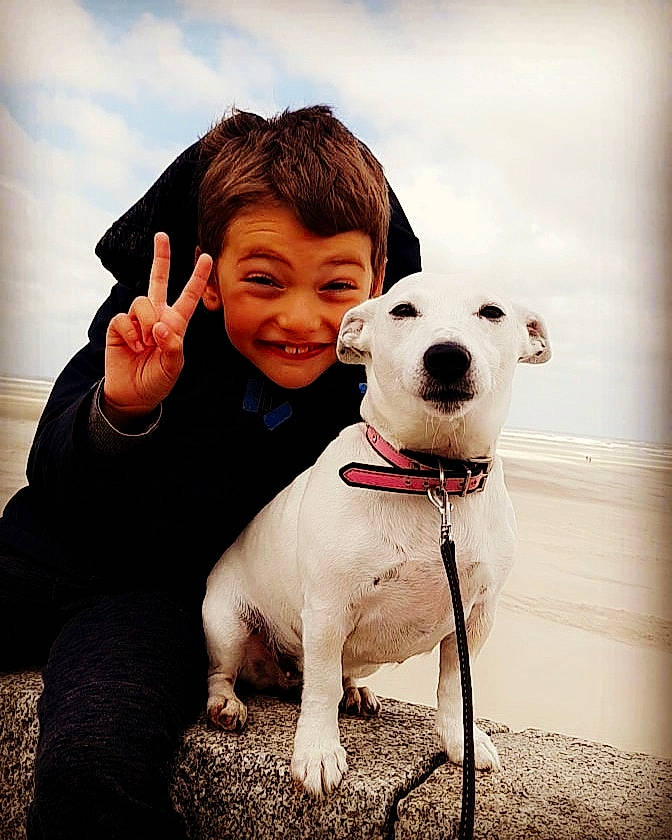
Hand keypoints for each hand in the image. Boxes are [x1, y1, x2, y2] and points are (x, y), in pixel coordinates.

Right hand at [103, 232, 212, 426]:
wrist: (133, 394)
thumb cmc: (157, 380)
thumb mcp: (173, 368)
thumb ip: (172, 346)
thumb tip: (159, 325)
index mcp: (176, 323)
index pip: (188, 297)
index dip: (198, 278)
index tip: (208, 257)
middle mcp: (157, 317)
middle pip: (158, 281)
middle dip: (161, 258)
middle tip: (162, 235)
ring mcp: (137, 320)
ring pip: (141, 303)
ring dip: (145, 324)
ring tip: (145, 345)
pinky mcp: (118, 326)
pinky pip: (124, 319)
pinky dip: (130, 334)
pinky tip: (132, 346)